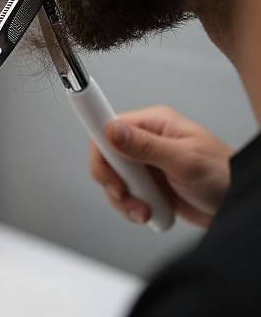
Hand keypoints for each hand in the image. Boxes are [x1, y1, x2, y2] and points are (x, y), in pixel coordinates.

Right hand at [90, 106, 232, 227]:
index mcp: (154, 124)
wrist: (236, 204)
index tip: (102, 165)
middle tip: (125, 194)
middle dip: (112, 181)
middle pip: (106, 156)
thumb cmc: (223, 175)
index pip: (110, 126)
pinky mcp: (146, 184)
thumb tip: (113, 131)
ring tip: (145, 209)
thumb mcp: (184, 160)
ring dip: (123, 200)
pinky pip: (123, 195)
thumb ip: (146, 146)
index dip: (100, 145)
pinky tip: (148, 212)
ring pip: (112, 179)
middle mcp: (144, 141)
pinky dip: (130, 208)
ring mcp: (144, 164)